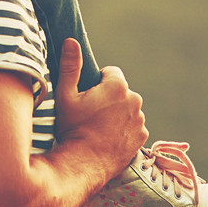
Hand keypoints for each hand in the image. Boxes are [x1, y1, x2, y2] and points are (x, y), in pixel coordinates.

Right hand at [53, 38, 147, 179]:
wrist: (84, 165)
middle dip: (108, 97)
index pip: (111, 72)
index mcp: (117, 86)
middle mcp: (134, 100)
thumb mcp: (65, 95)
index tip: (87, 96)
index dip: (97, 82)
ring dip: (116, 113)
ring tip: (98, 127)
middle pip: (120, 91)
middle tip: (90, 113)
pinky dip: (123, 128)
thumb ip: (70, 65)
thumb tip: (71, 41)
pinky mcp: (141, 137)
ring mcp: (140, 120)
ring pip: (127, 108)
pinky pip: (133, 125)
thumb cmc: (73, 128)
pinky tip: (108, 137)